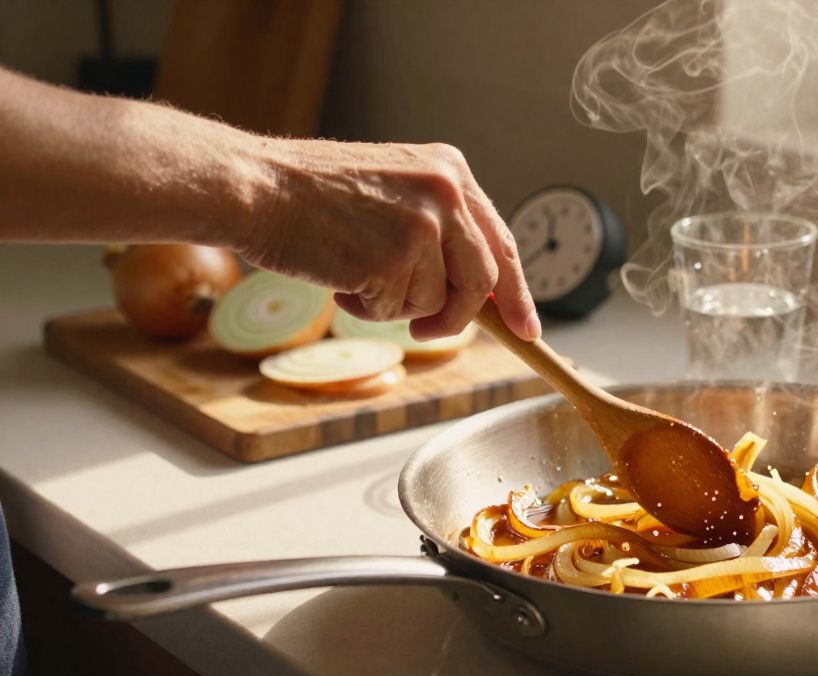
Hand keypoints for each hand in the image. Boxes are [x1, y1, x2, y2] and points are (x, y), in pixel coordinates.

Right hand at [238, 139, 539, 340]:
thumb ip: (439, 226)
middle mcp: (447, 193)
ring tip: (356, 274)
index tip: (528, 328)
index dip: (516, 292)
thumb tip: (478, 291)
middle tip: (431, 330)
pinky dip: (368, 309)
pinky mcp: (394, 260)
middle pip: (483, 280)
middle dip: (460, 316)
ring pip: (437, 302)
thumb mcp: (394, 188)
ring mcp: (423, 227)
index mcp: (451, 169)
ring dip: (398, 305)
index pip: (500, 241)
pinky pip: (397, 312)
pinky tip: (340, 278)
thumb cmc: (312, 193)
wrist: (256, 186)